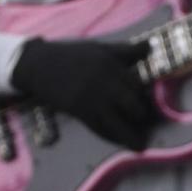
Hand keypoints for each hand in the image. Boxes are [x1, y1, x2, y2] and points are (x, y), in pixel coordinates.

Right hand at [10, 36, 155, 150]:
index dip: (145, 95)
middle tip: (144, 120)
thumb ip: (126, 50)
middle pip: (132, 105)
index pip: (137, 84)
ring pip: (117, 122)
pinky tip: (119, 141)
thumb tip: (151, 46)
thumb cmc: (73, 55)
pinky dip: (111, 137)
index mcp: (112, 66)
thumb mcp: (101, 48)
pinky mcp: (79, 111)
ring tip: (139, 144)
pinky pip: (99, 128)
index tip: (148, 102)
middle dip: (141, 115)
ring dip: (130, 135)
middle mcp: (105, 84)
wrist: (40, 65)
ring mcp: (92, 99)